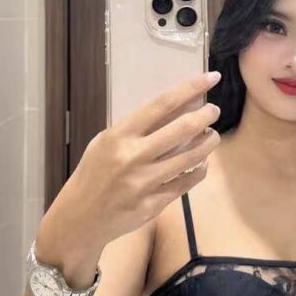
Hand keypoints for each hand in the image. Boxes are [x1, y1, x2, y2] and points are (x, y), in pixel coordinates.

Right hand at [38, 71, 221, 257]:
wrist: (80, 217)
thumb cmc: (95, 173)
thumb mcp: (106, 142)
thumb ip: (137, 128)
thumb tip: (177, 108)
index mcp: (119, 136)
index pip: (162, 105)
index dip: (190, 89)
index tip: (211, 78)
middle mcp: (133, 157)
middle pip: (182, 129)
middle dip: (206, 116)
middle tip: (214, 111)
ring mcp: (144, 183)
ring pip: (191, 157)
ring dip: (208, 142)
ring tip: (212, 135)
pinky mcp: (154, 204)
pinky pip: (187, 182)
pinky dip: (200, 169)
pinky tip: (202, 162)